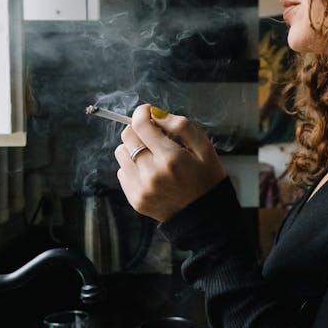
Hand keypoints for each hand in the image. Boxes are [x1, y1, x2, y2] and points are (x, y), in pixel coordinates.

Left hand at [115, 105, 226, 222]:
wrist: (204, 216)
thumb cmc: (207, 179)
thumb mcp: (204, 148)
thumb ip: (181, 127)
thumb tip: (157, 115)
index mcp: (170, 158)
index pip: (141, 125)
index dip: (142, 112)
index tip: (147, 111)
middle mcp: (152, 173)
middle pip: (127, 137)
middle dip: (138, 130)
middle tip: (152, 134)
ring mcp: (141, 188)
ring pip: (121, 153)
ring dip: (133, 148)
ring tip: (151, 155)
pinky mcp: (135, 199)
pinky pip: (122, 172)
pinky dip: (132, 167)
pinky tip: (149, 172)